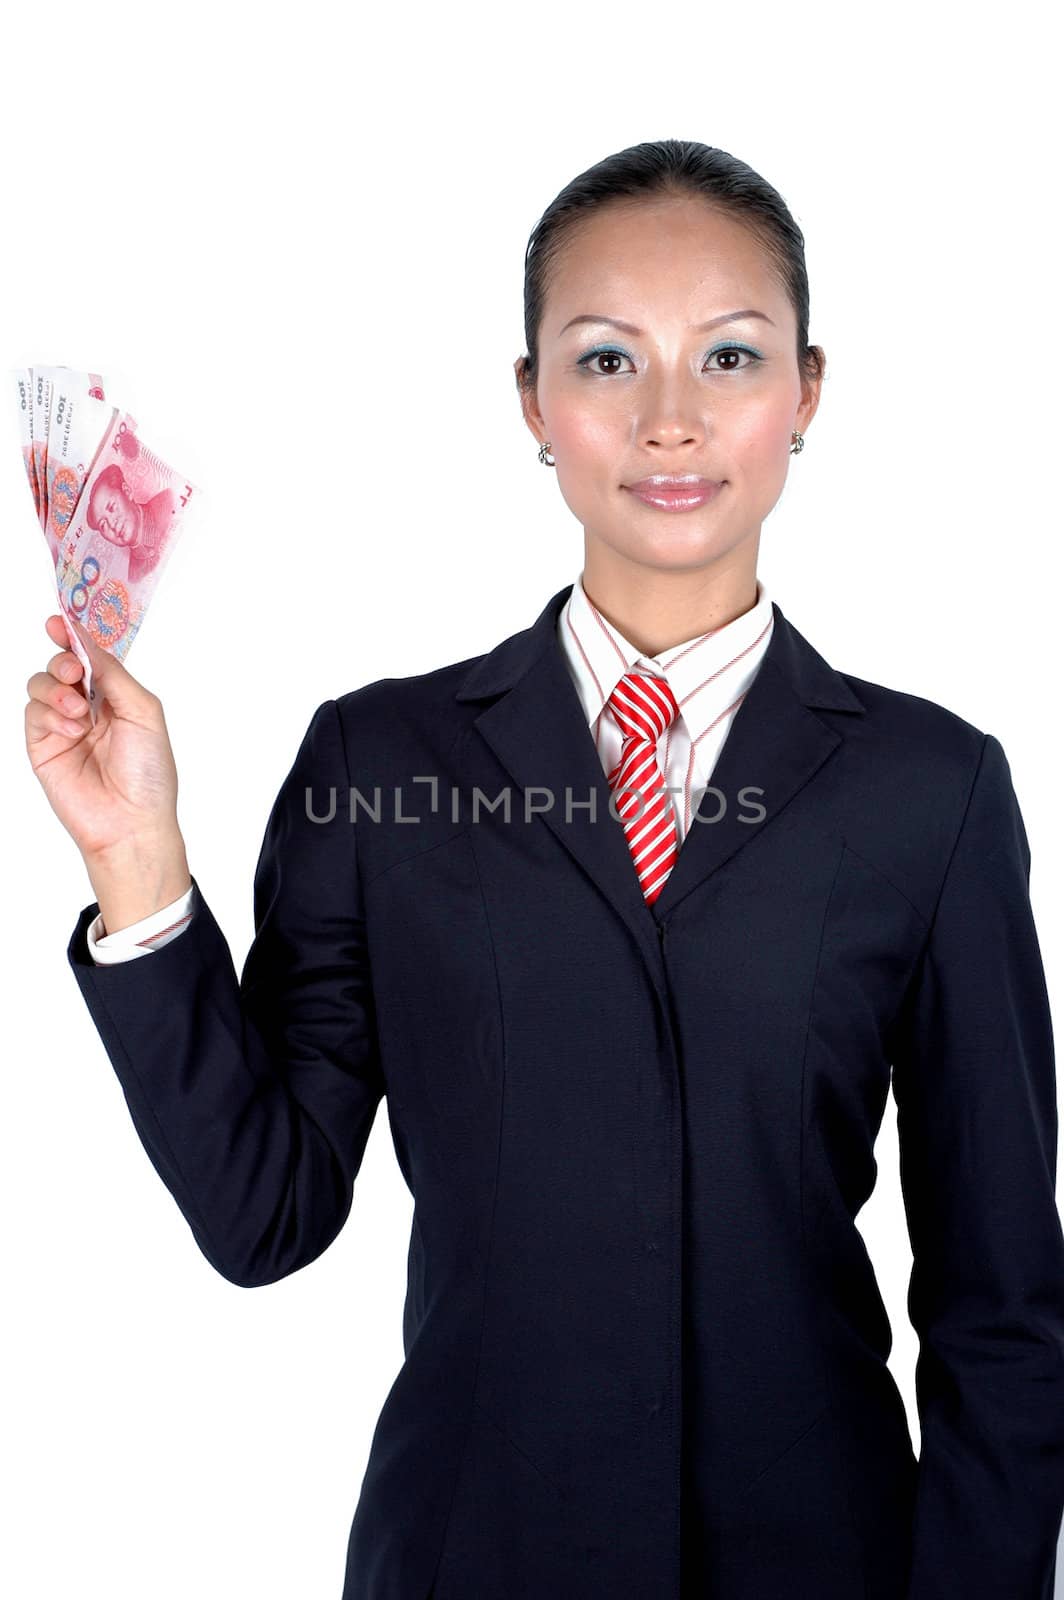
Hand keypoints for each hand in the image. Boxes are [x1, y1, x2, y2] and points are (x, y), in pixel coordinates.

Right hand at [25, 613, 183, 861]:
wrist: (130, 821)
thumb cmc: (149, 773)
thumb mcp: (143, 711)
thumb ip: (112, 673)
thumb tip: (84, 640)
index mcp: (116, 697)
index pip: (88, 658)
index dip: (72, 637)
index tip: (58, 622)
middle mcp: (88, 708)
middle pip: (60, 665)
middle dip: (62, 660)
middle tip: (71, 671)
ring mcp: (62, 726)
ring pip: (40, 684)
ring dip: (55, 688)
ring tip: (77, 710)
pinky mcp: (42, 746)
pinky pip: (32, 712)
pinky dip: (49, 712)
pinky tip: (71, 728)